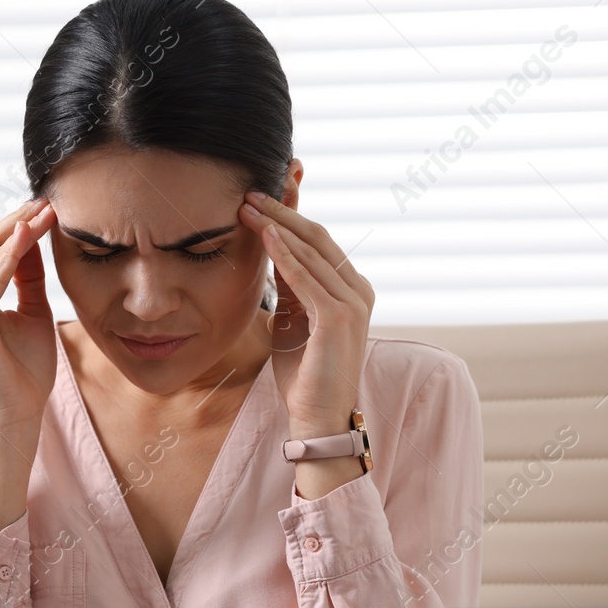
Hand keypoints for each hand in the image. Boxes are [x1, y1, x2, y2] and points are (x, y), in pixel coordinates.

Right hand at [0, 198, 59, 437]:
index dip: (20, 226)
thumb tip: (35, 239)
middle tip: (48, 200)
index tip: (49, 207)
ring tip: (45, 211)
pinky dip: (9, 256)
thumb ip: (30, 278)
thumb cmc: (25, 371)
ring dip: (17, 230)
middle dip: (18, 220)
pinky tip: (29, 236)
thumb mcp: (34, 312)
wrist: (17, 414)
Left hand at [238, 191, 373, 440]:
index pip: (319, 243)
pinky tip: (264, 233)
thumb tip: (275, 253)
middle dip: (283, 211)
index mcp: (351, 290)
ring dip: (277, 225)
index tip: (264, 196)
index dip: (291, 216)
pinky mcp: (338, 316)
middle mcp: (358, 290)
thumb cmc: (304, 375)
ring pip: (311, 251)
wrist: (318, 416)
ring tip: (248, 206)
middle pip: (317, 238)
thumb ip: (292, 288)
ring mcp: (353, 302)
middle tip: (251, 190)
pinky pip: (305, 276)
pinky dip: (284, 253)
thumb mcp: (294, 321)